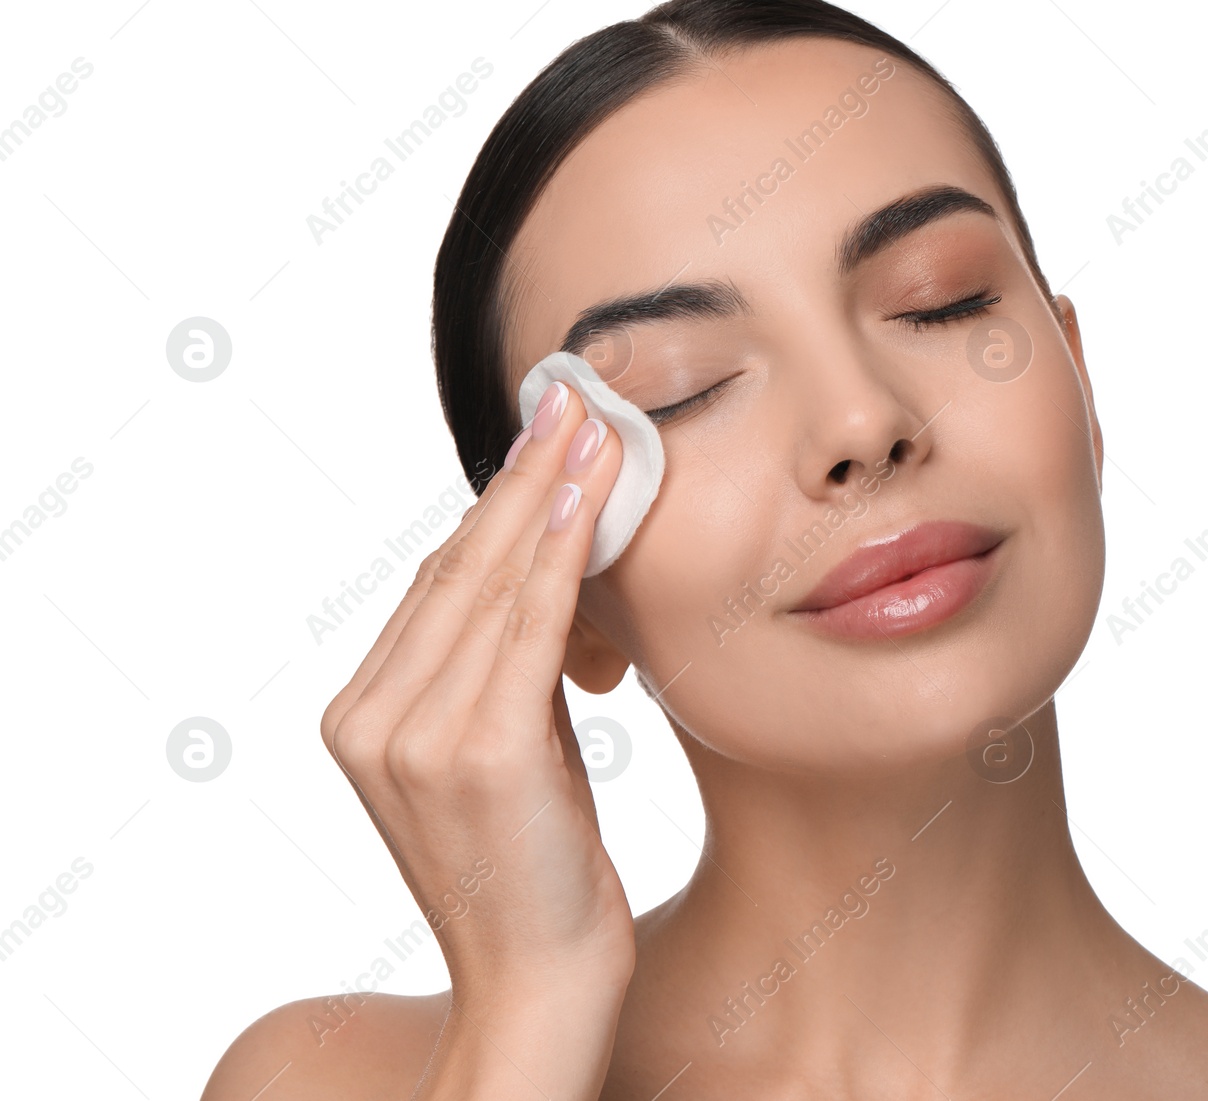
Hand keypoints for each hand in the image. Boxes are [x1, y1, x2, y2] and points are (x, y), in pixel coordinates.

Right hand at [319, 380, 634, 1015]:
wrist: (538, 985)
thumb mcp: (508, 756)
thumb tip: (551, 583)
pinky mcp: (474, 750)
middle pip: (456, 567)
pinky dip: (558, 552)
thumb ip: (506, 674)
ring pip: (490, 582)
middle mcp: (370, 718)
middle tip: (571, 401)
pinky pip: (523, 625)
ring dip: (546, 493)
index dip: (494, 505)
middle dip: (522, 477)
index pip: (436, 585)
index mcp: (362, 717)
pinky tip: (586, 496)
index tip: (541, 441)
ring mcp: (413, 734)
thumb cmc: (536, 871)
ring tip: (593, 425)